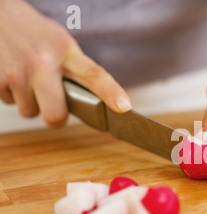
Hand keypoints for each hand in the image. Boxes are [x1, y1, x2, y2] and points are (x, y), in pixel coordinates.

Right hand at [0, 0, 131, 127]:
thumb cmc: (33, 31)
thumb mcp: (62, 43)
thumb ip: (76, 69)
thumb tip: (93, 102)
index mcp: (66, 52)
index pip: (94, 75)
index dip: (111, 93)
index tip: (124, 107)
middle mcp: (43, 63)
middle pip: (56, 115)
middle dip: (56, 117)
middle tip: (55, 106)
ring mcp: (18, 72)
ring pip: (30, 112)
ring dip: (31, 102)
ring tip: (28, 78)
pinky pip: (8, 103)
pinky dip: (11, 94)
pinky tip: (12, 75)